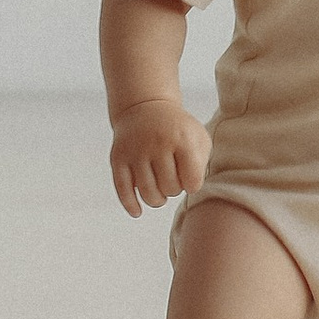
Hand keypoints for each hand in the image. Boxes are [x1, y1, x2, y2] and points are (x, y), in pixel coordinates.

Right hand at [109, 96, 211, 214]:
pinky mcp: (118, 159)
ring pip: (148, 193)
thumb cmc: (176, 130)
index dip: (192, 185)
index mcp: (182, 139)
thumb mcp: (197, 137)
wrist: (145, 107)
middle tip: (172, 180)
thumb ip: (201, 164)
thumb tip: (191, 189)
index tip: (189, 179)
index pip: (192, 181)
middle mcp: (158, 143)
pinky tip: (138, 212)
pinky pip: (123, 190)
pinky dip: (131, 205)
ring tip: (160, 193)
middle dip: (174, 189)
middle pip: (170, 188)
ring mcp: (136, 151)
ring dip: (157, 200)